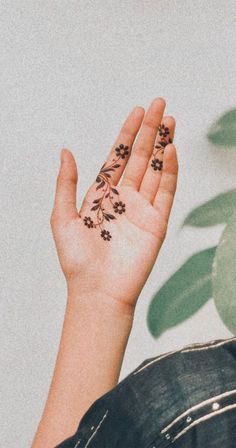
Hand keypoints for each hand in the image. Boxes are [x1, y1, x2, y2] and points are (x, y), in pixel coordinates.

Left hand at [50, 97, 177, 313]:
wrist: (97, 291)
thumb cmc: (76, 260)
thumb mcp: (62, 217)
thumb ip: (65, 183)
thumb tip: (65, 151)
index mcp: (101, 195)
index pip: (117, 157)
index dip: (126, 134)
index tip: (136, 112)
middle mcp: (123, 198)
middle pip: (139, 157)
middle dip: (149, 131)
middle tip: (159, 105)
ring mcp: (142, 209)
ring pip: (155, 169)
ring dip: (163, 145)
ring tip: (170, 120)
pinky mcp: (157, 222)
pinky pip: (165, 191)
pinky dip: (170, 171)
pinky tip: (172, 150)